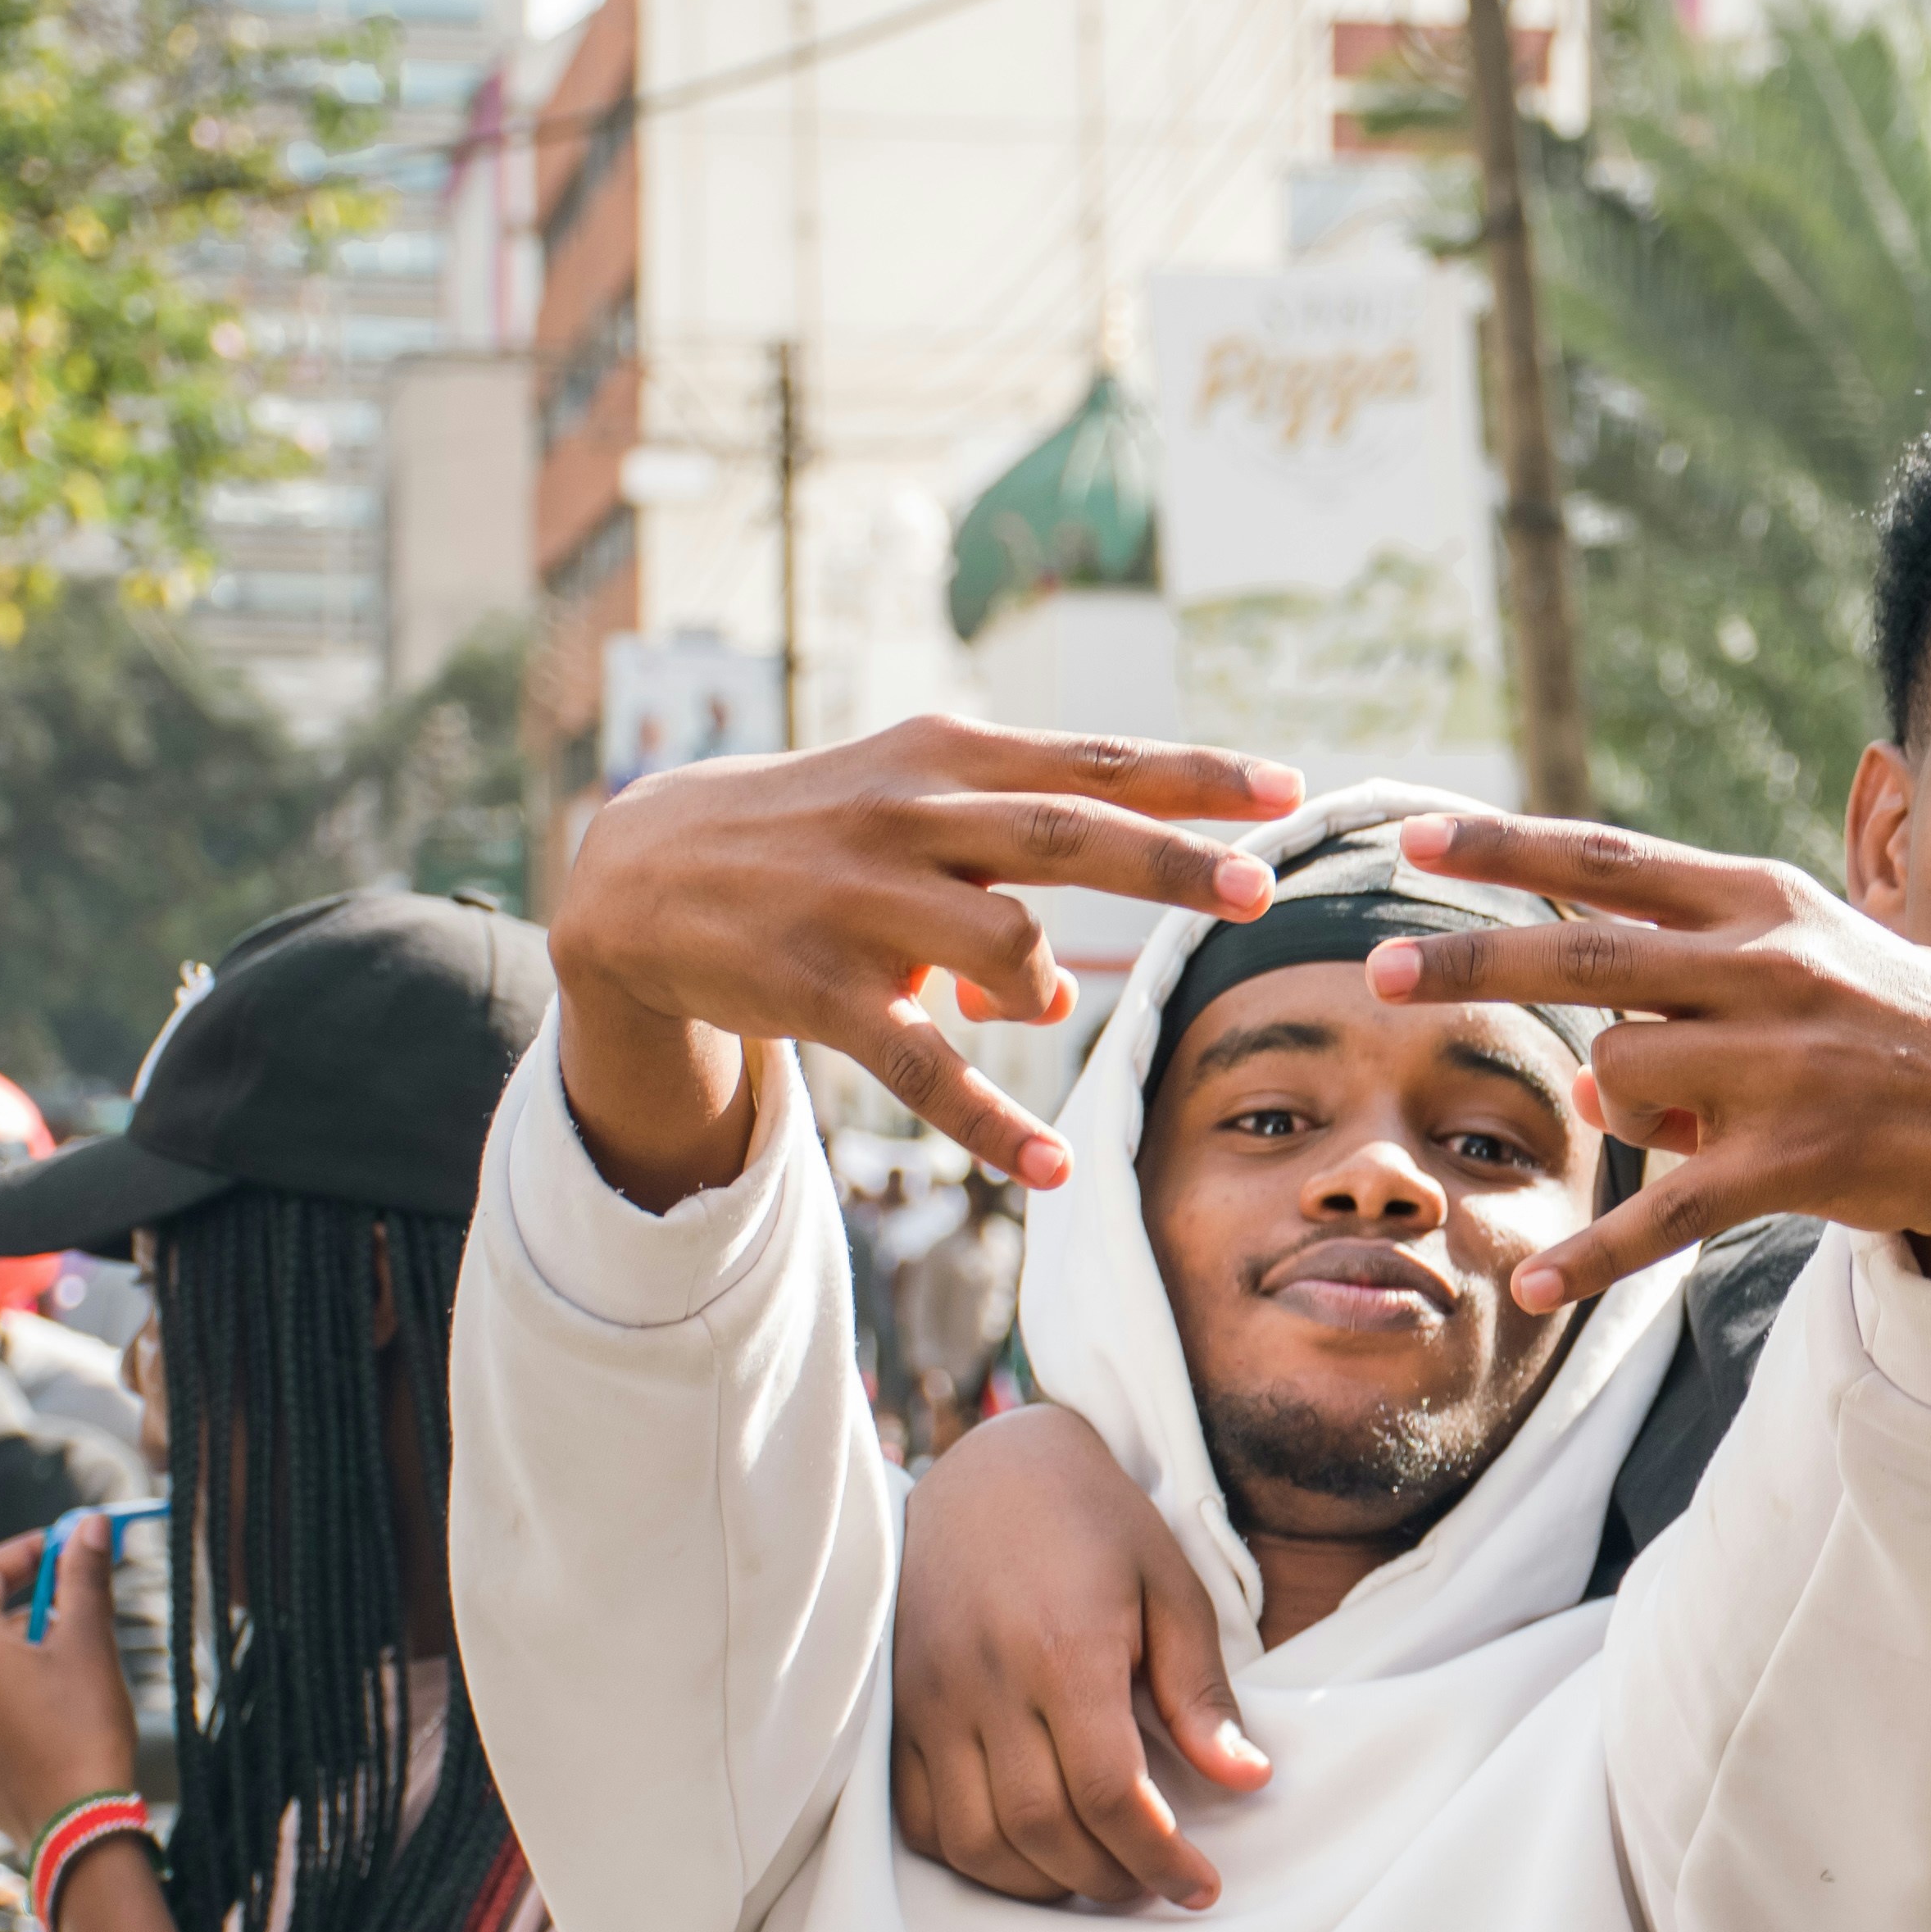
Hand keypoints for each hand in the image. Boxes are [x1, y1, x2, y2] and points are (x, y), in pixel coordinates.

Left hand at [0, 1520, 142, 1841]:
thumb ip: (84, 1577)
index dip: (27, 1552)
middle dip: (23, 1605)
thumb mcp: (89, 1643)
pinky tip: (44, 1712)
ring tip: (64, 1664)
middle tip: (73, 1604)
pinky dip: (1, 1698)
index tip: (63, 1544)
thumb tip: (88, 1525)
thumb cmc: (82, 1729)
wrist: (73, 1821)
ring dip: (11, 1654)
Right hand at [552, 718, 1302, 1205]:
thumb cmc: (817, 831)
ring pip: (1004, 944)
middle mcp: (911, 816)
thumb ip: (1006, 881)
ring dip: (1045, 986)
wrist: (641, 868)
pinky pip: (926, 1069)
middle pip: (1066, 836)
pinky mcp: (818, 989)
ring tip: (1032, 1002)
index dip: (1194, 777)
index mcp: (947, 759)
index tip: (1289, 791)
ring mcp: (862, 902)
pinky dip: (995, 1126)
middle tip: (1258, 890)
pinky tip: (1055, 1172)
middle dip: (1170, 863)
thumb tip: (1061, 999)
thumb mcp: (911, 818)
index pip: (1093, 762)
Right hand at [890, 1406, 1266, 1908]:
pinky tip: (1025, 1852)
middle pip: (1041, 1829)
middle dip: (1108, 1878)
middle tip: (1154, 1884)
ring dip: (1040, 1884)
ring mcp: (928, 1700)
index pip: (1110, 1793)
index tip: (1200, 1887)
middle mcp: (985, 1682)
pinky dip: (972, 1857)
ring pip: (973, 1840)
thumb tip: (1247, 1781)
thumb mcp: (1171, 1587)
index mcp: (1065, 1649)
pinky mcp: (895, 1709)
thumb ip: (1200, 1692)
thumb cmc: (1094, 1523)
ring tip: (1096, 1874)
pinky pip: (917, 1819)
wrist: (991, 1469)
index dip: (1159, 1857)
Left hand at [1366, 813, 1930, 1311]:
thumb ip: (1679, 993)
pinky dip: (1594, 1255)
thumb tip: (1588, 1077)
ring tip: (1694, 1123)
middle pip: (1585, 959)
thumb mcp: (1793, 963)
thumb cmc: (1882, 1017)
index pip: (1609, 862)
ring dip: (1623, 1107)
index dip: (1506, 848)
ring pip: (1622, 1079)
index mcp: (1758, 901)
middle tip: (1378, 975)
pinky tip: (1531, 1287)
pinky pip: (1662, 1212)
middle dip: (1472, 963)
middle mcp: (1767, 969)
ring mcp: (1783, 1065)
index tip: (1413, 837)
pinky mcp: (1796, 1161)